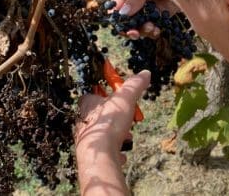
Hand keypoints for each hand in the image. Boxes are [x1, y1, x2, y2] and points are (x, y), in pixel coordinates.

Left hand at [75, 71, 150, 195]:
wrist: (100, 155)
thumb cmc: (109, 123)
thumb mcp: (126, 98)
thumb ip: (134, 85)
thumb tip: (145, 73)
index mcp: (87, 104)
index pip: (91, 95)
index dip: (104, 94)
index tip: (118, 97)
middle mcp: (82, 121)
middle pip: (100, 115)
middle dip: (115, 117)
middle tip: (127, 118)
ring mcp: (86, 139)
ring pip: (103, 133)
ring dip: (117, 134)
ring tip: (128, 136)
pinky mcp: (92, 155)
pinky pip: (104, 151)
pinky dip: (115, 151)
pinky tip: (122, 153)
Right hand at [111, 0, 178, 39]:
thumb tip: (122, 13)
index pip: (116, 4)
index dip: (115, 15)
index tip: (121, 24)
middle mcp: (134, 0)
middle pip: (125, 18)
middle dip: (129, 27)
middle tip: (135, 33)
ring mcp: (146, 8)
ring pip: (137, 24)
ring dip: (142, 30)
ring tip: (151, 29)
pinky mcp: (157, 15)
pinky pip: (150, 27)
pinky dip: (152, 31)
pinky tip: (156, 31)